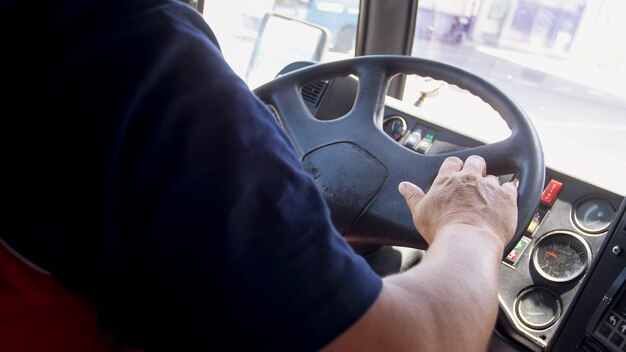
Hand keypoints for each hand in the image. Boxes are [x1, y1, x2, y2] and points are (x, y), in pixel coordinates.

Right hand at [398, 155, 517, 247]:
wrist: (467, 243)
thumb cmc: (442, 230)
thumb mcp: (420, 212)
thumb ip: (413, 196)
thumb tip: (404, 186)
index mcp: (447, 180)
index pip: (452, 162)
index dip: (455, 166)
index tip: (455, 173)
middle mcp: (469, 179)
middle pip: (475, 161)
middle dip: (475, 167)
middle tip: (473, 181)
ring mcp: (489, 188)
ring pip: (493, 177)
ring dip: (490, 185)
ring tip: (488, 199)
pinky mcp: (506, 198)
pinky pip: (511, 187)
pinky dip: (509, 192)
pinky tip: (505, 200)